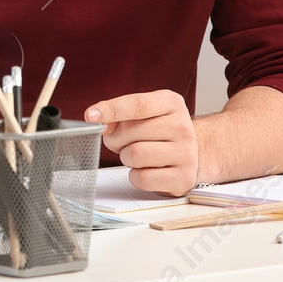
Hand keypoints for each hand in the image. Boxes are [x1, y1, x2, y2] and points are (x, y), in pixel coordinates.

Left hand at [84, 90, 198, 196]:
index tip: (90, 116)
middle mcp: (182, 126)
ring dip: (126, 157)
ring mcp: (186, 153)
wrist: (192, 153)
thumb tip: (99, 121)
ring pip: (134, 155)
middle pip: (130, 131)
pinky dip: (136, 175)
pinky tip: (146, 169)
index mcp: (171, 103)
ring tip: (137, 155)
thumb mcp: (144, 114)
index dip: (111, 110)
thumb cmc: (160, 131)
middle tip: (123, 141)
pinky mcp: (183, 178)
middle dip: (116, 138)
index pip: (137, 105)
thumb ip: (120, 114)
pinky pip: (142, 178)